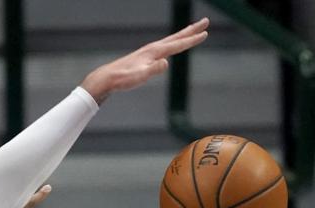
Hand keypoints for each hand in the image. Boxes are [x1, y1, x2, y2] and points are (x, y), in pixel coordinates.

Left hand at [80, 18, 209, 102]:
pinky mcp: (145, 57)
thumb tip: (166, 63)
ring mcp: (149, 51)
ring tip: (192, 31)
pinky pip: (165, 46)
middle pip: (177, 37)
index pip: (178, 44)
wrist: (108, 78)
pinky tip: (173, 46)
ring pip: (171, 40)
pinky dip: (173, 43)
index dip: (192, 40)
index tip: (205, 33)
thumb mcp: (140, 77)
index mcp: (155, 52)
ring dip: (183, 35)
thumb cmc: (124, 79)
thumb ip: (153, 70)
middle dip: (192, 30)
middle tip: (205, 22)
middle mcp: (153, 48)